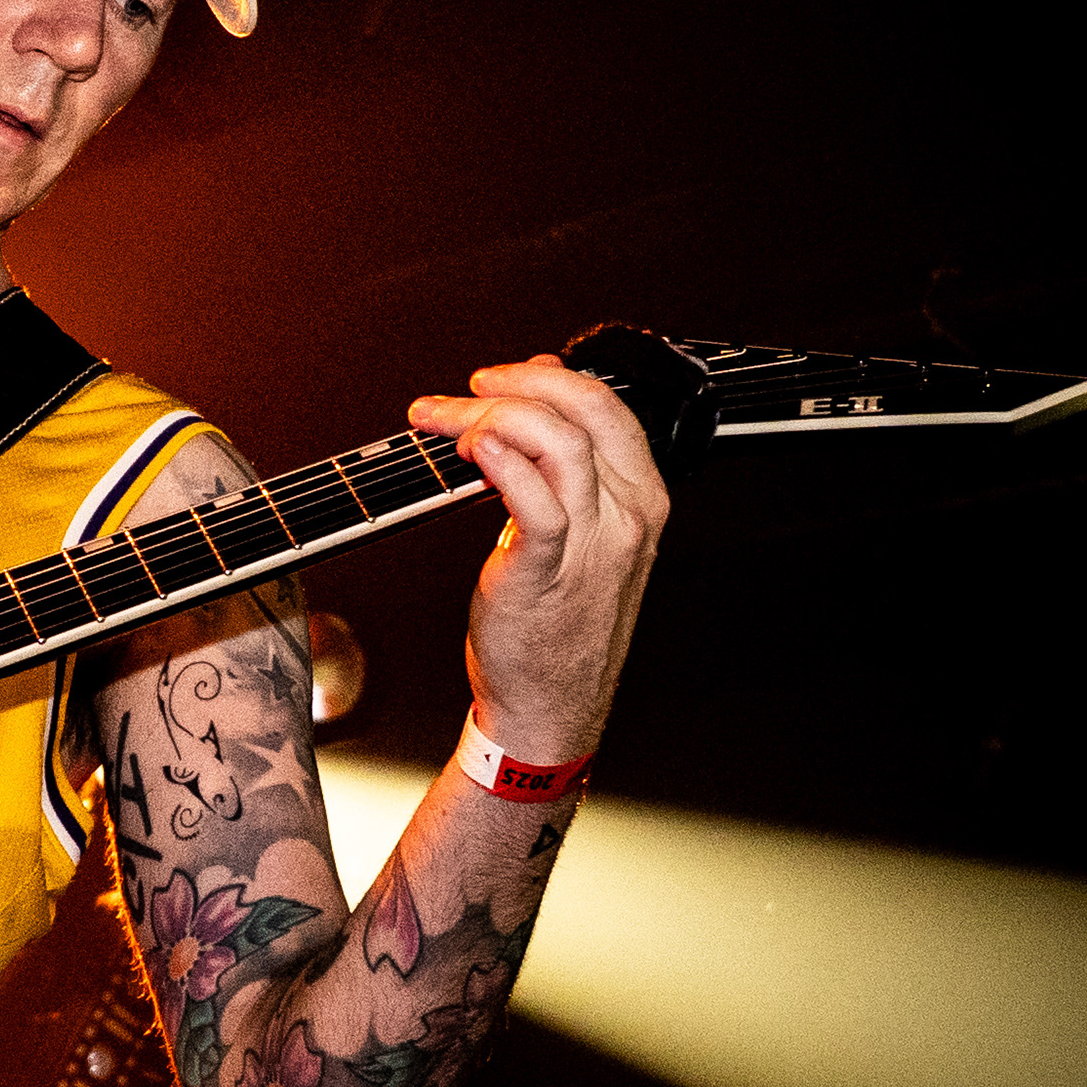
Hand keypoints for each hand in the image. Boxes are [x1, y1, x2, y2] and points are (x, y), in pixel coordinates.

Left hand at [408, 357, 670, 761]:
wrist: (549, 708)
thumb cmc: (556, 621)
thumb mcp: (578, 533)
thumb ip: (565, 464)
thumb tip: (541, 385)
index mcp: (642, 500)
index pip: (610, 406)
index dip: (547, 378)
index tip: (496, 381)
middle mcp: (627, 516)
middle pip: (589, 410)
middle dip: (519, 383)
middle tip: (466, 390)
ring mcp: (592, 545)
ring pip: (558, 442)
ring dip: (491, 416)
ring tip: (444, 426)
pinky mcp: (547, 572)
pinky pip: (534, 499)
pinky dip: (499, 462)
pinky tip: (468, 454)